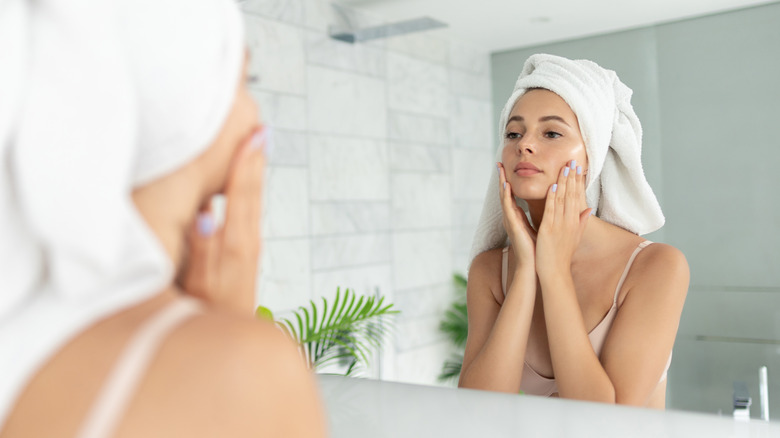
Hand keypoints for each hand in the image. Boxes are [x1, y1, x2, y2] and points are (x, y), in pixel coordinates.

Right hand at [179, 127, 266, 313]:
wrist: (227, 339)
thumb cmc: (207, 315)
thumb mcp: (199, 283)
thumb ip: (202, 248)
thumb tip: (207, 212)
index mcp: (236, 243)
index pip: (241, 194)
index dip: (246, 163)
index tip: (254, 133)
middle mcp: (247, 241)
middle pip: (253, 192)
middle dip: (256, 159)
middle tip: (260, 126)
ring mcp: (248, 246)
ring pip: (253, 200)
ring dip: (254, 171)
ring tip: (255, 144)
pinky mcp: (245, 253)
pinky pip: (248, 211)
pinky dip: (248, 190)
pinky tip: (243, 183)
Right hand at [497, 162, 536, 265]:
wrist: (535, 266)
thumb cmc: (538, 249)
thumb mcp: (541, 227)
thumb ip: (542, 215)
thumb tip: (550, 205)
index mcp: (517, 218)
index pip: (512, 196)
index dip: (509, 183)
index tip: (508, 170)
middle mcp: (511, 218)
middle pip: (505, 194)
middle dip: (502, 179)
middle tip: (499, 164)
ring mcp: (510, 221)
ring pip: (504, 198)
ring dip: (501, 183)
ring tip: (499, 169)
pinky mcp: (513, 225)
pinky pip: (508, 208)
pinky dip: (506, 196)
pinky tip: (505, 186)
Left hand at [535, 160, 591, 276]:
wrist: (555, 272)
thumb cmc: (563, 256)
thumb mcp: (575, 237)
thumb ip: (581, 222)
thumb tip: (589, 209)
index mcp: (574, 222)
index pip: (577, 197)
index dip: (577, 182)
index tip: (577, 168)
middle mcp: (569, 222)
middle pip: (572, 195)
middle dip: (572, 177)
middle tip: (572, 161)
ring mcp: (559, 225)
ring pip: (562, 200)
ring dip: (563, 183)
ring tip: (564, 168)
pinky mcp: (548, 230)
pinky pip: (551, 211)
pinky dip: (552, 199)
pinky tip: (553, 187)